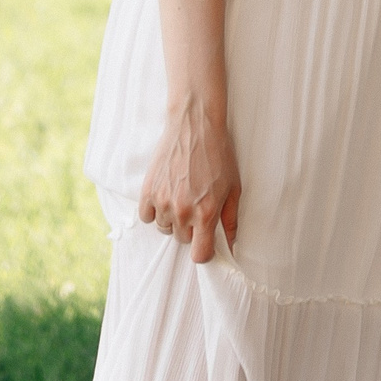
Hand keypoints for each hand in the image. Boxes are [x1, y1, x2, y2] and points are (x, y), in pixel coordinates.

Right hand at [137, 97, 240, 263]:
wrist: (195, 125)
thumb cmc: (218, 154)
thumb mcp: (233, 187)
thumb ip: (231, 219)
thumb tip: (232, 243)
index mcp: (206, 213)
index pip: (199, 254)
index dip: (204, 251)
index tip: (205, 242)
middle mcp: (183, 211)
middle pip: (182, 240)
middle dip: (190, 229)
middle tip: (196, 206)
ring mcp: (163, 201)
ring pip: (164, 228)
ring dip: (173, 219)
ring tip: (182, 196)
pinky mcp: (148, 191)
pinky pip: (147, 216)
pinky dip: (154, 210)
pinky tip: (165, 195)